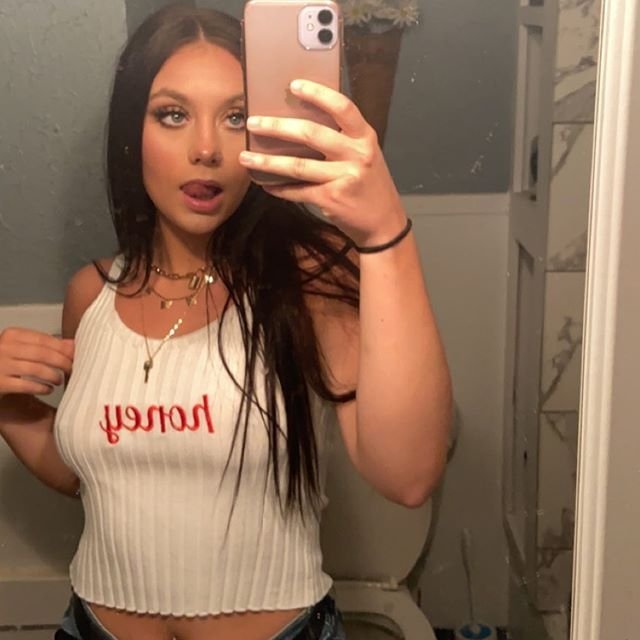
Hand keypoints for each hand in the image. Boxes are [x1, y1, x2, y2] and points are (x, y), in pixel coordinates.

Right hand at [0, 328, 73, 395]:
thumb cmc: (7, 361)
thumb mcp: (23, 349)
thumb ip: (46, 345)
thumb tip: (72, 344)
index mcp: (12, 335)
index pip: (44, 339)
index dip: (63, 348)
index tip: (75, 355)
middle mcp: (4, 348)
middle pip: (42, 354)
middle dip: (62, 362)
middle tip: (72, 369)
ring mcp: (0, 365)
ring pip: (36, 369)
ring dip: (53, 376)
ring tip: (59, 380)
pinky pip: (26, 386)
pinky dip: (42, 388)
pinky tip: (49, 389)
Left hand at [238, 79, 407, 247]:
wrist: (384, 223)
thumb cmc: (369, 185)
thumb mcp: (365, 156)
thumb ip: (342, 140)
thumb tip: (300, 125)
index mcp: (365, 137)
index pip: (343, 108)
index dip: (318, 94)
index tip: (293, 85)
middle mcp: (356, 155)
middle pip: (311, 134)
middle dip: (277, 127)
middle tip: (252, 123)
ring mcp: (344, 178)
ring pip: (298, 166)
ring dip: (268, 162)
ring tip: (246, 157)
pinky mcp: (332, 200)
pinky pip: (299, 191)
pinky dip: (280, 189)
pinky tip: (266, 185)